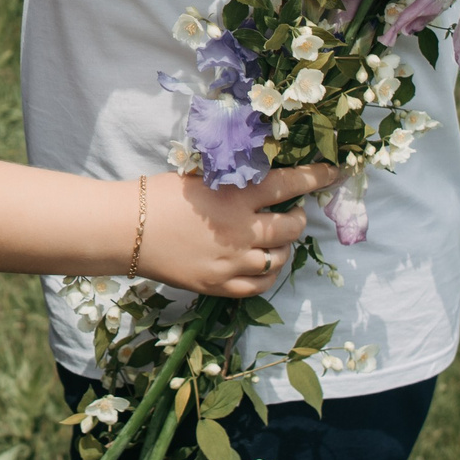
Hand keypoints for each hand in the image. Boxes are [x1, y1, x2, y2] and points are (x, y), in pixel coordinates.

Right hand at [137, 162, 344, 296]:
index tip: (334, 174)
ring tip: (273, 242)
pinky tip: (263, 265)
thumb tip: (263, 183)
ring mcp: (232, 261)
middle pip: (290, 227)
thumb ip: (234, 183)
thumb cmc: (158, 195)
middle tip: (293, 214)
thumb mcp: (201, 178)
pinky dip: (269, 274)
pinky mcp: (219, 284)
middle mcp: (241, 229)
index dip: (316, 178)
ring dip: (284, 248)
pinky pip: (260, 285)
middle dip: (298, 219)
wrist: (125, 229)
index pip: (289, 184)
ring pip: (280, 258)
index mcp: (236, 195)